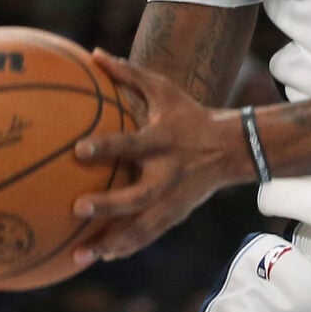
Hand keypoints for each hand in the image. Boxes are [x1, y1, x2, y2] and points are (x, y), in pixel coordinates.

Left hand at [68, 50, 247, 264]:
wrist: (232, 149)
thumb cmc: (189, 115)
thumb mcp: (165, 90)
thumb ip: (129, 73)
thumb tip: (94, 53)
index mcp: (164, 142)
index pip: (134, 145)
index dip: (108, 147)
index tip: (78, 149)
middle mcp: (168, 175)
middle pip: (138, 196)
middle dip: (109, 205)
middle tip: (77, 208)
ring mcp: (172, 200)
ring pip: (140, 227)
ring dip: (111, 242)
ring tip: (80, 256)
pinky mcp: (175, 216)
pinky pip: (146, 236)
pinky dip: (124, 247)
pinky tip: (99, 257)